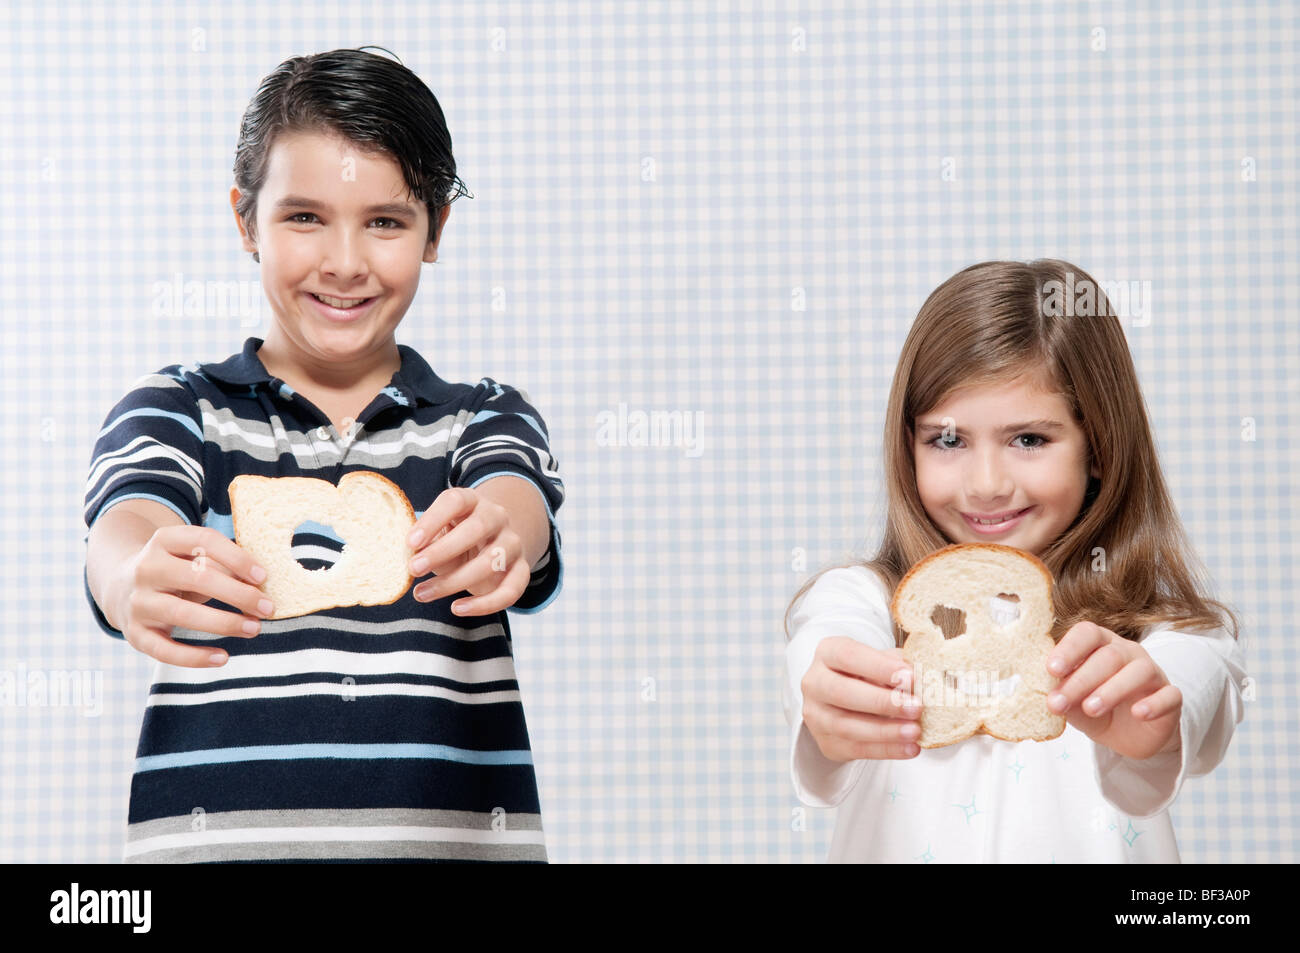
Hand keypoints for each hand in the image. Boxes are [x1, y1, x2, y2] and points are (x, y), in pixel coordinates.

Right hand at [113, 526, 272, 667]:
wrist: (121, 587)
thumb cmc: (176, 570)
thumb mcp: (192, 557)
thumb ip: (222, 564)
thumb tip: (257, 584)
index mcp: (164, 540)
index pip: (204, 540)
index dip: (236, 557)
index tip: (263, 577)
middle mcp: (147, 568)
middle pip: (197, 578)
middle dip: (238, 594)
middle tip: (267, 608)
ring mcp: (138, 602)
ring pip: (183, 614)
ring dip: (224, 623)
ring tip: (254, 628)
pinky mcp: (134, 633)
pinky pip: (165, 650)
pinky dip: (195, 657)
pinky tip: (222, 657)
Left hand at [406, 486, 529, 615]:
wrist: (493, 544)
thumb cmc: (455, 538)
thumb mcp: (440, 533)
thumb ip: (427, 543)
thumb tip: (412, 559)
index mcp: (472, 501)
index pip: (455, 501)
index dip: (433, 520)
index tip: (410, 542)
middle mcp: (497, 517)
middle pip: (476, 529)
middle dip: (442, 551)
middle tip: (414, 569)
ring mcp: (512, 543)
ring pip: (490, 562)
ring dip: (453, 582)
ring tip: (422, 593)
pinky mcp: (521, 570)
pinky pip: (511, 590)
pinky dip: (484, 604)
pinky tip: (458, 609)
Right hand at [800, 637, 923, 761]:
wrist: (841, 701)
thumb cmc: (864, 674)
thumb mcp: (878, 660)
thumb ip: (897, 664)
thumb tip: (926, 674)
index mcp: (827, 653)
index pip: (848, 656)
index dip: (879, 666)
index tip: (910, 676)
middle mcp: (814, 683)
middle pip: (842, 692)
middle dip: (882, 701)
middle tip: (915, 707)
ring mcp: (816, 715)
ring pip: (847, 726)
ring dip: (885, 731)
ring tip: (915, 731)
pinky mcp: (826, 742)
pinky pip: (856, 749)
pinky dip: (886, 750)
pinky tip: (909, 748)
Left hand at [1045, 621, 1181, 759]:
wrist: (1131, 736)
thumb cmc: (1097, 709)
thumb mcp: (1074, 703)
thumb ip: (1062, 696)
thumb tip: (1045, 695)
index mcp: (1100, 645)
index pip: (1087, 633)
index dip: (1069, 648)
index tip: (1051, 670)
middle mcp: (1128, 652)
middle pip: (1108, 655)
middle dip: (1081, 679)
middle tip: (1058, 702)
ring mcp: (1153, 673)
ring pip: (1138, 671)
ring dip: (1112, 690)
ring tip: (1091, 708)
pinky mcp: (1171, 697)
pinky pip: (1169, 695)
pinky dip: (1154, 703)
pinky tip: (1138, 713)